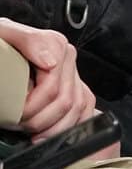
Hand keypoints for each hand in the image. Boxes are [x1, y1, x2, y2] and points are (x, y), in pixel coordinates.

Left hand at [0, 20, 96, 137]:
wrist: (2, 47)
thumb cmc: (1, 44)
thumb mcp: (7, 34)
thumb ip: (31, 42)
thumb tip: (51, 62)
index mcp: (56, 46)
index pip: (53, 88)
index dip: (32, 107)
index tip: (15, 114)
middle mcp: (68, 60)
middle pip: (66, 102)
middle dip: (40, 120)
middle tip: (19, 125)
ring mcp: (74, 74)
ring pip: (78, 110)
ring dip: (54, 128)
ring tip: (33, 133)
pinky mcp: (76, 88)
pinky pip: (85, 110)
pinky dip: (71, 126)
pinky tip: (53, 133)